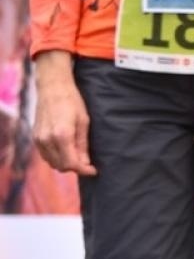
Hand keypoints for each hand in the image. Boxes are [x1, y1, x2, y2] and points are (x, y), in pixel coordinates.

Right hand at [33, 52, 96, 175]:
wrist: (53, 88)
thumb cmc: (72, 102)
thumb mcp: (84, 122)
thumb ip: (83, 144)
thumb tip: (85, 163)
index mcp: (62, 135)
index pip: (71, 163)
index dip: (84, 170)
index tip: (93, 170)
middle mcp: (47, 140)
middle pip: (61, 166)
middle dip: (75, 168)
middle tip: (87, 164)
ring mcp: (38, 139)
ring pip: (52, 162)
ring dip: (65, 164)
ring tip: (78, 157)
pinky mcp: (35, 137)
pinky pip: (45, 155)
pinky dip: (56, 158)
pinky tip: (66, 151)